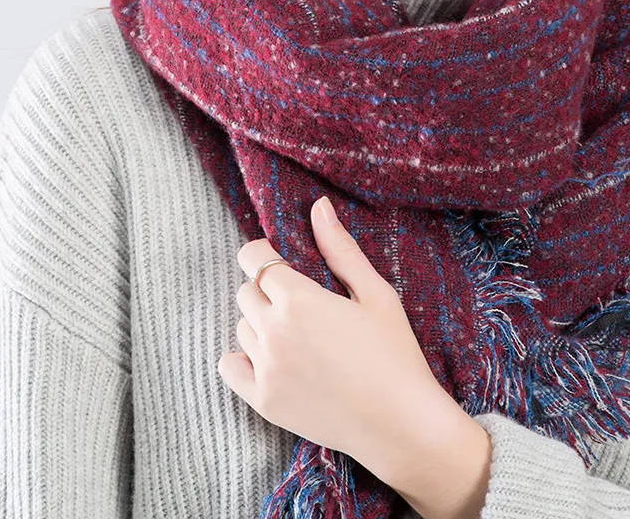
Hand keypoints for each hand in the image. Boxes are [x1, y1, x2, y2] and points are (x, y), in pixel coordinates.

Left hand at [218, 195, 449, 472]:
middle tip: (301, 302)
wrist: (400, 423)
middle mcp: (273, 331)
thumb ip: (340, 249)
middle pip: (246, 292)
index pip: (254, 259)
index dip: (263, 254)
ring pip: (242, 327)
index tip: (279, 261)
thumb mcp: (375, 293)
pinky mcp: (263, 400)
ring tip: (299, 335)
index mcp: (298, 299)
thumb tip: (318, 207)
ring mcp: (264, 369)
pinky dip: (242, 358)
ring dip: (261, 322)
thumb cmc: (394, 353)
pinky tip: (271, 358)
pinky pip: (230, 366)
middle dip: (267, 289)